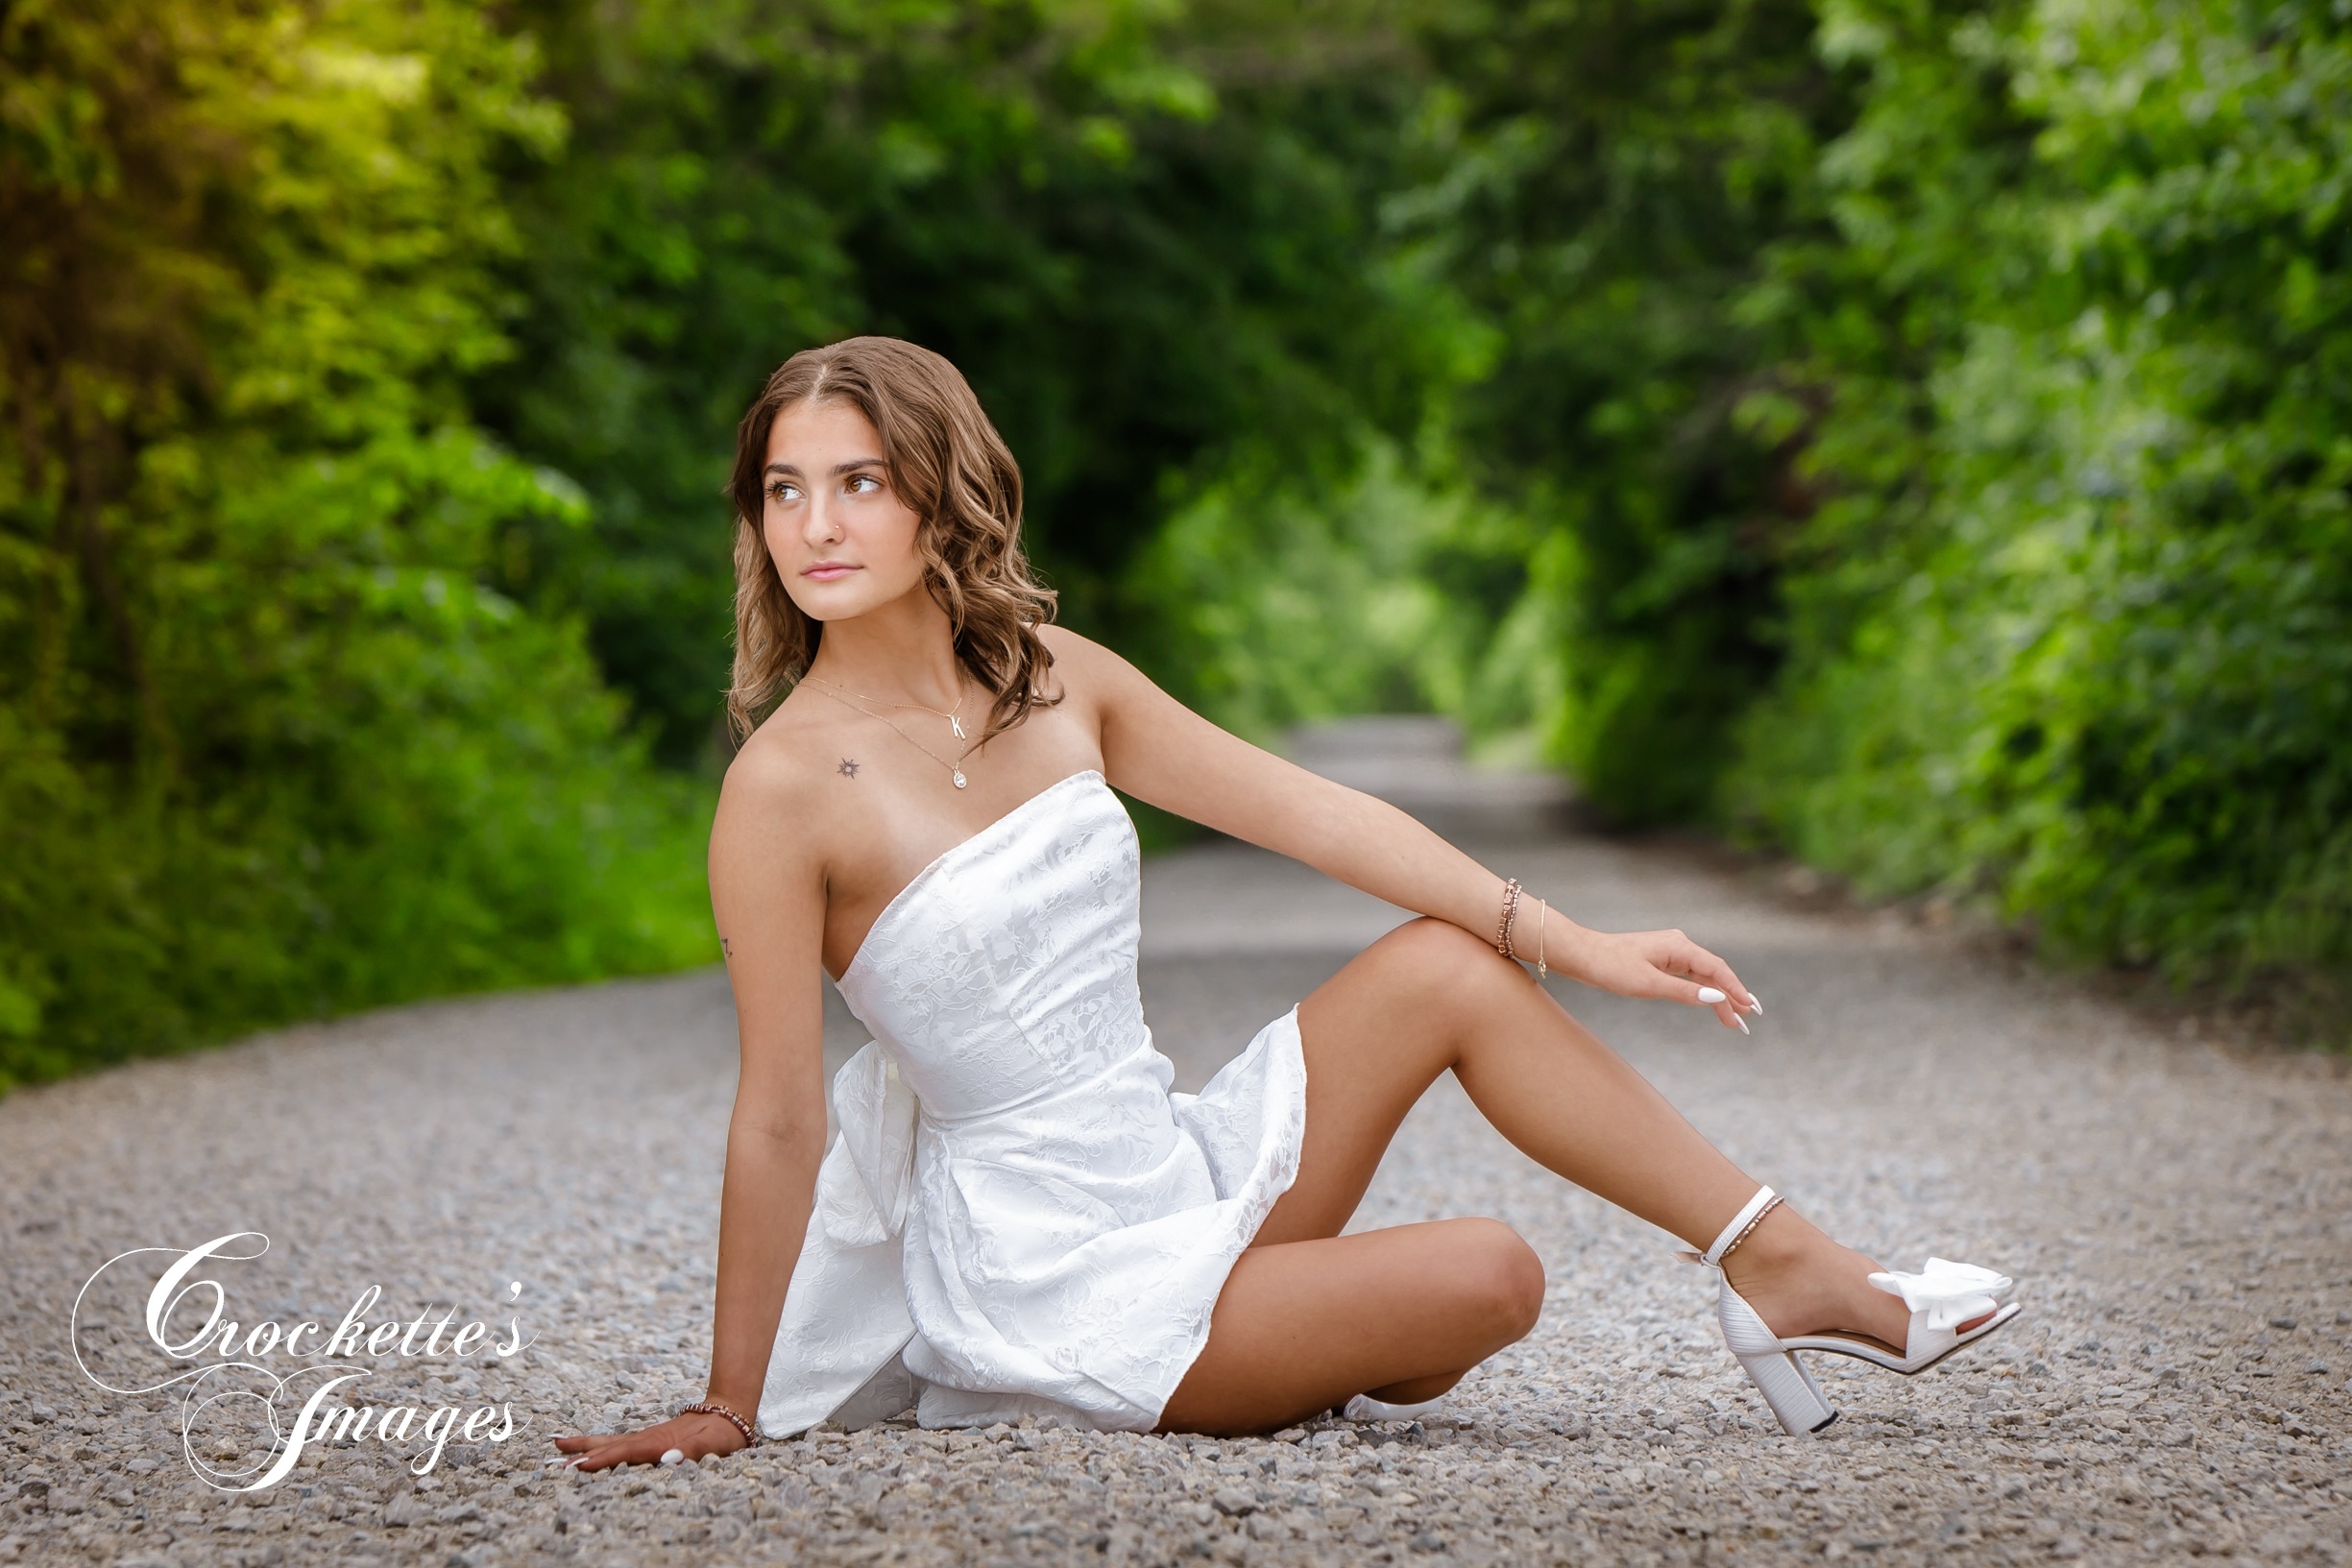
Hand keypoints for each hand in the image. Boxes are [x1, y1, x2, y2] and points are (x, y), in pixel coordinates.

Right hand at [553, 1410, 747, 1471]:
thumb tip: (669, 1458)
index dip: (601, 1460)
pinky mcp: (647, 1440)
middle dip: (581, 1453)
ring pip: (609, 1442)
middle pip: (609, 1446)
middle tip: (553, 1460)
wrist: (727, 1414)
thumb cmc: (721, 1435)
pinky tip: (586, 1448)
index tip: (577, 1467)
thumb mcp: (713, 1445)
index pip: (624, 1453)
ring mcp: (645, 1438)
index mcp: (659, 1444)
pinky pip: (617, 1443)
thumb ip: (692, 1451)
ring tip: (557, 1446)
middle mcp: (647, 1440)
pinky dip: (598, 1445)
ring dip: (584, 1446)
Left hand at [1548, 920, 1759, 1031]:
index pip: (1716, 969)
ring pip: (1703, 975)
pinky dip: (1702, 990)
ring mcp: (1672, 951)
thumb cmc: (1612, 967)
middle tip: (1746, 1021)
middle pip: (1714, 972)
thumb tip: (1715, 997)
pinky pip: (1690, 975)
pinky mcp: (1663, 959)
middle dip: (1731, 996)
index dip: (1735, 989)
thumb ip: (1683, 991)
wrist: (1584, 955)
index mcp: (1679, 946)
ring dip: (1718, 996)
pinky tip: (1712, 1002)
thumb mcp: (1648, 984)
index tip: (1749, 1008)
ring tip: (1733, 1019)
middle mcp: (1680, 945)